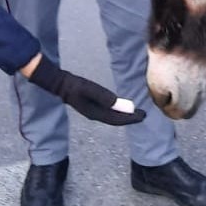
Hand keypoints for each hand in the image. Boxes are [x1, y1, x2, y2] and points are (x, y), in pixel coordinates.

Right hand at [26, 55, 145, 125]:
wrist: (61, 85)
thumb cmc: (74, 86)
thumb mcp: (88, 89)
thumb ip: (102, 96)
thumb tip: (116, 103)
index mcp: (96, 113)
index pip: (116, 119)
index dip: (130, 119)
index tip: (142, 116)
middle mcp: (96, 115)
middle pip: (116, 120)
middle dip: (130, 118)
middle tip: (144, 114)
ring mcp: (94, 112)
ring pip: (113, 117)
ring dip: (125, 116)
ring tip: (137, 112)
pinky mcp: (94, 107)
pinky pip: (110, 112)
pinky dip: (119, 111)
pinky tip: (123, 107)